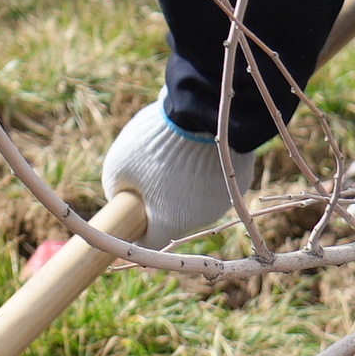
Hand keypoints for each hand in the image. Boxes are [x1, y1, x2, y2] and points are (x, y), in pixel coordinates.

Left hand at [102, 99, 260, 247]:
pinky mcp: (239, 180)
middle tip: (150, 176)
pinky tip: (196, 149)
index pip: (149, 242)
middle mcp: (200, 219)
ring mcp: (223, 200)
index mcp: (170, 223)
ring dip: (183, 185)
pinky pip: (215, 181)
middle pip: (174, 218)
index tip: (129, 218)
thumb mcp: (118, 166)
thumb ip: (116, 190)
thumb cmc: (154, 144)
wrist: (202, 114)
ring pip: (196, 200)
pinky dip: (204, 171)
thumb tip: (120, 199)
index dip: (136, 231)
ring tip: (175, 155)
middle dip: (161, 202)